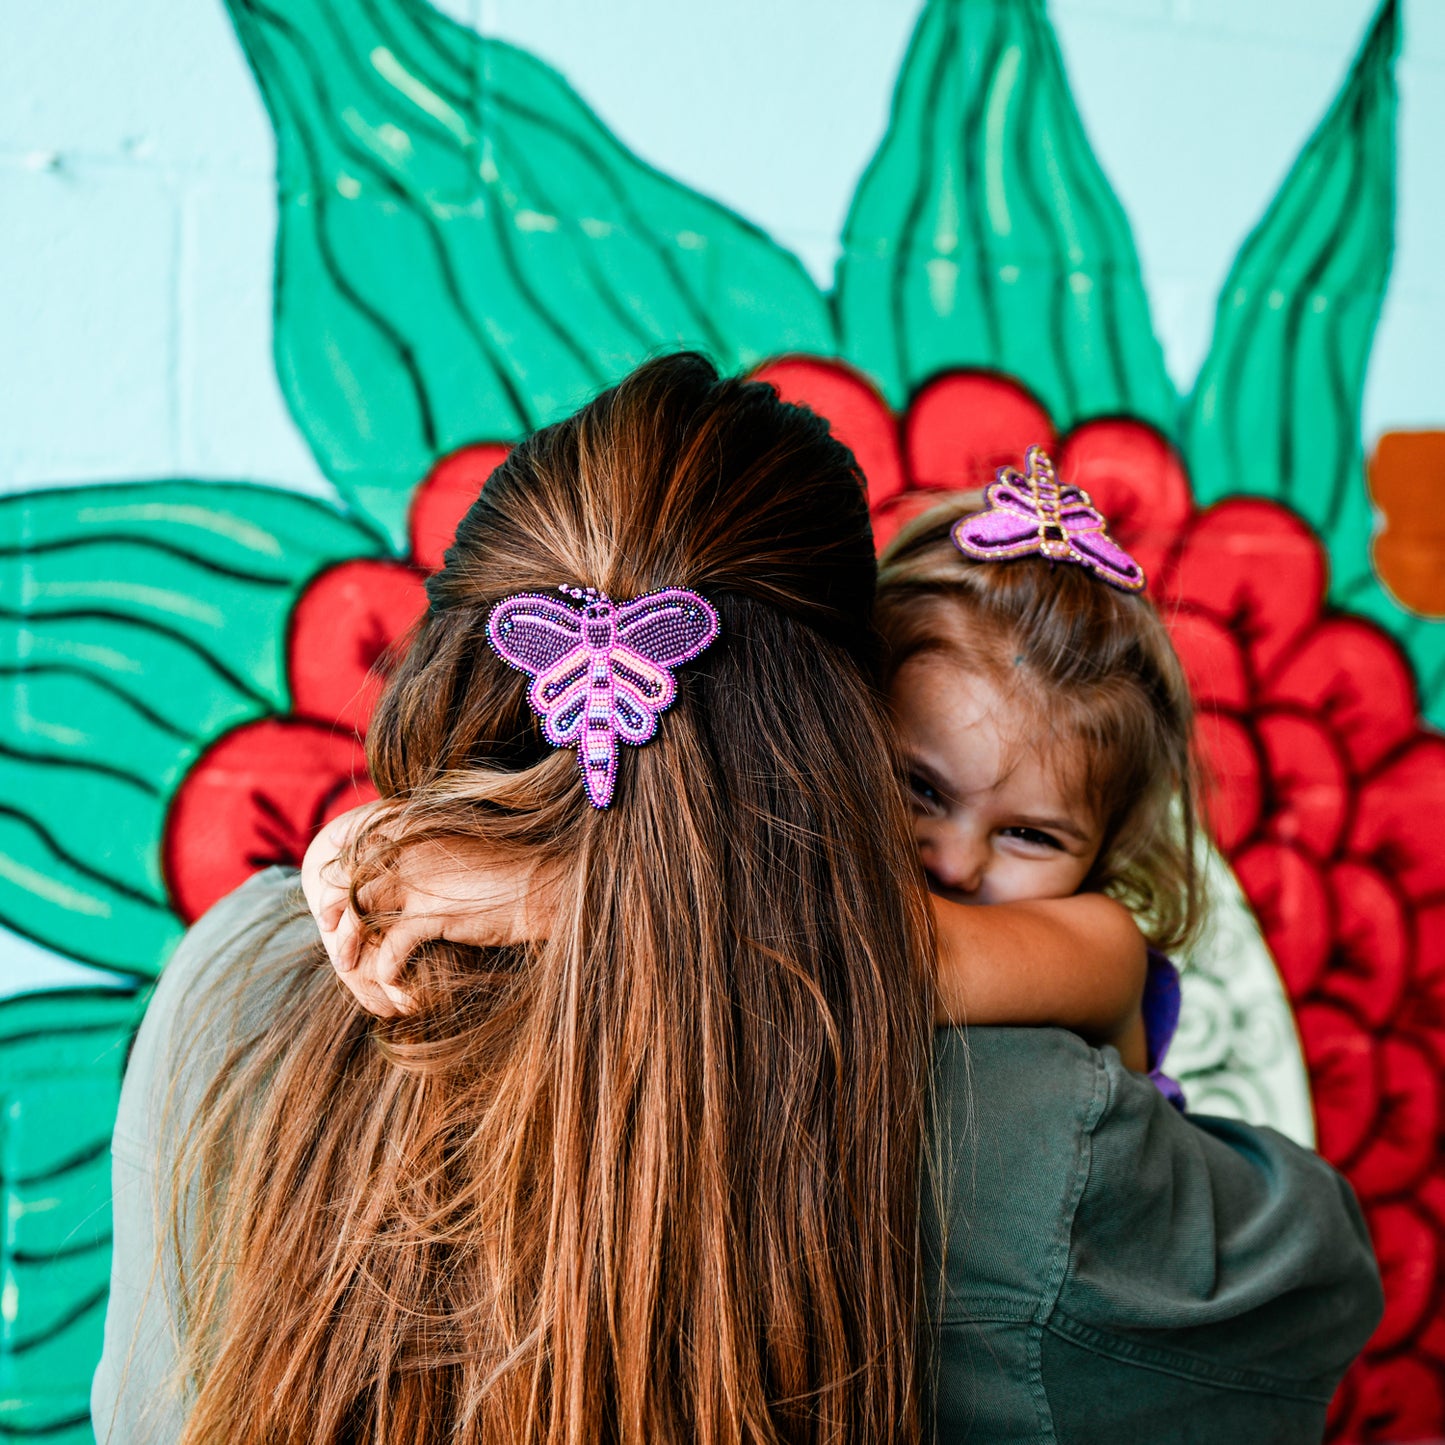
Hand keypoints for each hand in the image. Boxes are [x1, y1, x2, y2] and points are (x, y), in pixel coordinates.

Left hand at [300, 804, 554, 1016]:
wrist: (545, 882)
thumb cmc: (511, 869)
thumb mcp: (462, 849)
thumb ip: (430, 852)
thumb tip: (412, 865)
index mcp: (416, 829)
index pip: (360, 848)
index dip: (342, 872)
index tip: (334, 894)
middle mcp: (411, 850)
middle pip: (352, 880)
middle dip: (334, 906)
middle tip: (326, 928)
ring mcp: (419, 882)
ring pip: (359, 914)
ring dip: (348, 942)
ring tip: (347, 964)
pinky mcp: (434, 915)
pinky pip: (389, 948)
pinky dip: (385, 971)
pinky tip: (391, 983)